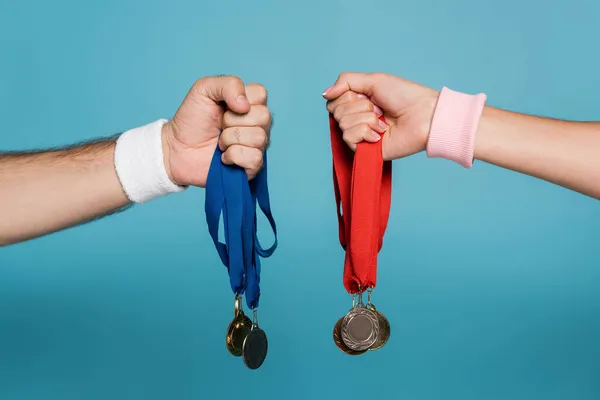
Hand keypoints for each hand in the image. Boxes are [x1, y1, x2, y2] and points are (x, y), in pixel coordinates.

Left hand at [162, 76, 270, 186]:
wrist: (178, 148)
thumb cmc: (192, 119)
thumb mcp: (203, 89)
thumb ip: (228, 84)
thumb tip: (245, 104)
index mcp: (248, 103)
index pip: (261, 93)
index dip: (241, 99)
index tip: (224, 106)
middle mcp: (257, 123)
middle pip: (263, 116)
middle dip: (233, 121)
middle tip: (219, 125)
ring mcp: (256, 145)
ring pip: (258, 137)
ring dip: (231, 139)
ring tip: (219, 142)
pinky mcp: (252, 165)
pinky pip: (255, 158)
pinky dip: (234, 156)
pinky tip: (224, 157)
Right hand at [322, 72, 438, 160]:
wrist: (424, 117)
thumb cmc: (405, 96)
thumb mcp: (373, 79)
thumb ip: (346, 81)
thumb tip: (324, 94)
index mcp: (358, 103)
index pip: (333, 100)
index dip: (346, 96)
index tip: (366, 95)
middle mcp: (357, 120)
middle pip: (336, 111)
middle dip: (358, 106)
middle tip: (378, 109)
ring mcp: (361, 136)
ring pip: (343, 123)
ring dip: (366, 118)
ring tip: (383, 121)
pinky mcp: (365, 151)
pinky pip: (349, 138)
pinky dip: (365, 132)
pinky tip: (380, 134)